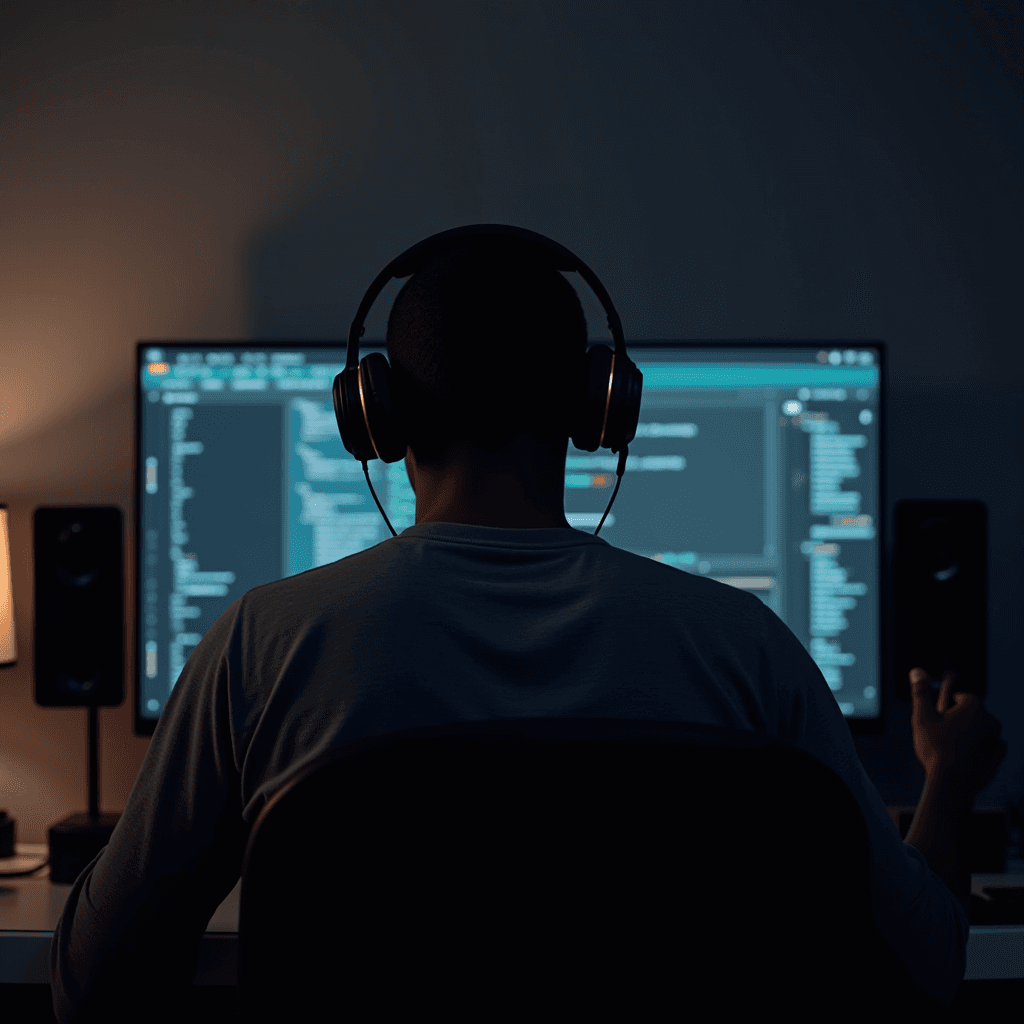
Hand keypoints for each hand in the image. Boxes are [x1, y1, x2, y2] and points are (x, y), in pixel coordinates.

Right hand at [909, 668, 1006, 796]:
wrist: (951, 783)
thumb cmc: (936, 749)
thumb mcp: (922, 716)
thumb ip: (921, 691)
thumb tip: (918, 670)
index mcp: (973, 706)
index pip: (959, 697)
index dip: (945, 706)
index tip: (937, 717)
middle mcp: (989, 720)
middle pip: (971, 713)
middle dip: (959, 719)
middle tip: (941, 732)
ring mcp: (995, 740)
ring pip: (982, 729)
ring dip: (971, 733)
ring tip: (951, 746)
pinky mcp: (997, 758)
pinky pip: (991, 747)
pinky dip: (982, 748)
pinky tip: (967, 755)